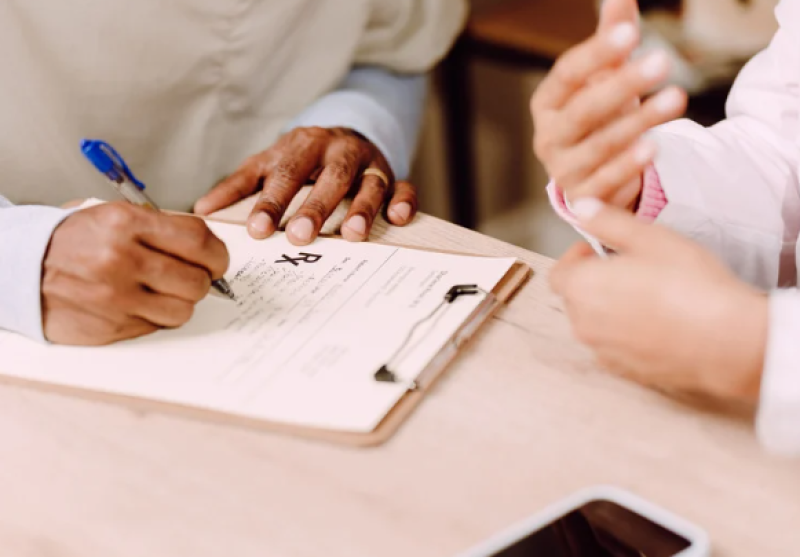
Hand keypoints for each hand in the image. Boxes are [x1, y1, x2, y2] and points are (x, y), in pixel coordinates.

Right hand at [42, 202, 229, 344]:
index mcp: (126, 224)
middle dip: (202, 280)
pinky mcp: (110, 326)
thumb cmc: (72, 241)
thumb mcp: (112, 216)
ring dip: (180, 302)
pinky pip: (156, 326)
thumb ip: (159, 227)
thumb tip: (206, 246)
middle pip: (197, 280)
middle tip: (192, 277)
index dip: (217, 254)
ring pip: (183, 310)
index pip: (199, 240)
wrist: (20, 268)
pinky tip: (139, 303)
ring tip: (163, 291)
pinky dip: (156, 317)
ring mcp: (115, 297)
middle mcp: (122, 260)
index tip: (216, 259)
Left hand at [193, 127, 417, 244]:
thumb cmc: (300, 159)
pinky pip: (404, 186)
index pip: (285, 175)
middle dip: (314, 207)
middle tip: (299, 236)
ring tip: (352, 236)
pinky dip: (404, 201)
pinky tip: (398, 219)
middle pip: (328, 178)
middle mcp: (337, 151)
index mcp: (301, 146)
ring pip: (369, 183)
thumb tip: (202, 210)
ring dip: (362, 208)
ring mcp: (368, 163)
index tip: (258, 230)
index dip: (272, 203)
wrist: (342, 135)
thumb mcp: (267, 164)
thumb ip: (238, 186)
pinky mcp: (392, 175)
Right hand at [531, 0, 686, 208]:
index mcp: (546, 102)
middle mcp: (547, 137)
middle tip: (663, 60)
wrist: (595, 173)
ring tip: (676, 99)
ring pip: (599, 145)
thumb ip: (611, 39)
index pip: (567, 73)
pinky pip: (606, 181)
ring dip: (638, 122)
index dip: (598, 53)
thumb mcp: (604, 78)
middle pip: (583, 110)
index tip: (631, 32)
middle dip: (623, 85)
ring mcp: (563, 170)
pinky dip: (630, 165)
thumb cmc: (599, 117)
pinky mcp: (584, 197)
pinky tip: (654, 147)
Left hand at [549, 199, 767, 402]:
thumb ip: (607, 221)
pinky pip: (615, 348)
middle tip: (628, 269)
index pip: (558, 274)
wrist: (727, 340)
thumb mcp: (648, 237)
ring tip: (647, 295)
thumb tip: (581, 208)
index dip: (575, 258)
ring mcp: (604, 352)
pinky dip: (626, 335)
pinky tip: (657, 324)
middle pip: (575, 299)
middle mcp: (583, 324)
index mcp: (581, 289)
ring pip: (595, 325)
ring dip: (609, 309)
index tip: (599, 251)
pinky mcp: (627, 372)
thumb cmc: (688, 283)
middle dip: (593, 281)